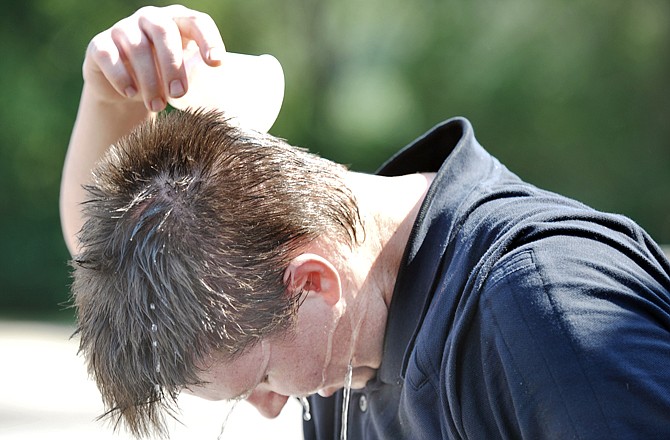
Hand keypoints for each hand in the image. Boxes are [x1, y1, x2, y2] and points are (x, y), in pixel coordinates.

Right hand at [83, 4, 225, 111]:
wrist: (125, 90)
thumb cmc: (165, 81)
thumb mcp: (188, 76)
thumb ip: (205, 80)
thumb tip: (232, 104)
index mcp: (178, 23)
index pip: (197, 22)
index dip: (208, 39)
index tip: (216, 64)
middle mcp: (151, 19)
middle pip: (164, 32)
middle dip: (174, 65)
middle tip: (179, 94)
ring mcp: (123, 29)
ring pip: (137, 48)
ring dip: (149, 80)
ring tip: (157, 106)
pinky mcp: (99, 45)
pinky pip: (108, 55)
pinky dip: (121, 77)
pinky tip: (130, 94)